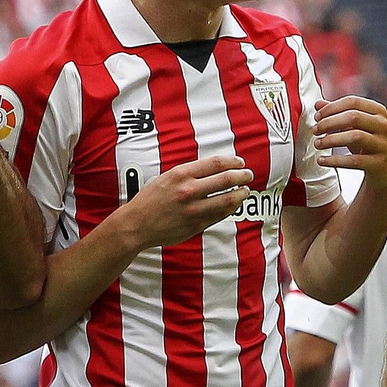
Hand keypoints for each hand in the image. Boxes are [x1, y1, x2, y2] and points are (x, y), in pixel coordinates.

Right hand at [120, 157, 253, 248]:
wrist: (137, 225)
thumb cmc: (150, 199)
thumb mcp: (167, 178)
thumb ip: (189, 173)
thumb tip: (215, 169)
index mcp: (180, 174)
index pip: (215, 163)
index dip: (232, 162)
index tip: (240, 163)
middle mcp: (188, 190)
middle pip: (226, 179)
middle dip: (242, 176)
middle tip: (249, 175)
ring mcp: (194, 209)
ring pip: (228, 199)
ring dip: (240, 194)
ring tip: (245, 191)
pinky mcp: (196, 225)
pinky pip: (220, 215)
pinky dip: (230, 208)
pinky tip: (233, 205)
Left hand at [314, 96, 386, 191]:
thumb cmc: (368, 145)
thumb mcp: (355, 128)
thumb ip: (338, 114)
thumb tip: (318, 104)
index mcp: (378, 112)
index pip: (352, 102)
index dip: (332, 108)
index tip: (317, 116)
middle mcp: (384, 126)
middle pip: (353, 117)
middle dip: (330, 122)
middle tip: (315, 130)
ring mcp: (384, 145)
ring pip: (355, 136)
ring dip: (331, 139)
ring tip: (318, 144)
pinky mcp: (380, 163)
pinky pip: (354, 160)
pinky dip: (335, 160)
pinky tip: (322, 160)